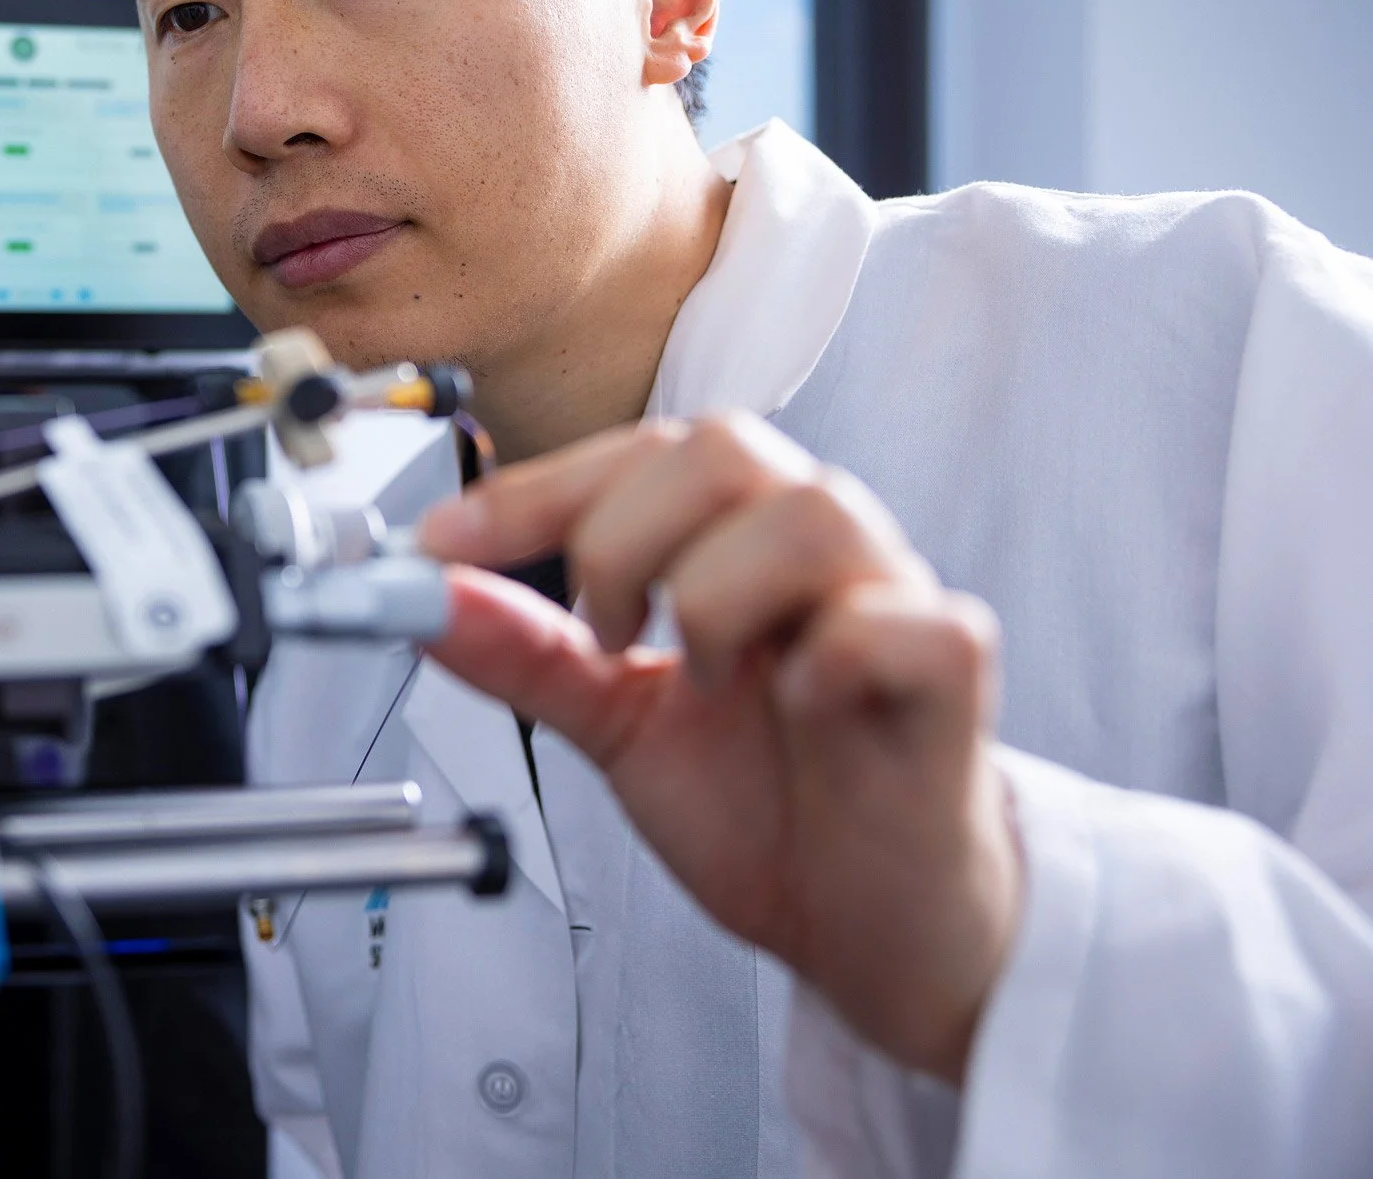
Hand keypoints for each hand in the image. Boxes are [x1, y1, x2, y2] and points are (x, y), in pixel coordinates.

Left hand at [415, 413, 1020, 1082]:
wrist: (864, 926)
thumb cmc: (766, 802)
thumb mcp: (613, 723)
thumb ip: (524, 654)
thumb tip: (419, 596)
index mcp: (736, 537)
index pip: (639, 454)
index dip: (534, 489)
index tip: (441, 545)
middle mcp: (818, 545)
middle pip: (725, 447)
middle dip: (624, 537)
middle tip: (604, 633)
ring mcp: (894, 596)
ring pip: (811, 513)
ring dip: (717, 597)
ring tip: (704, 682)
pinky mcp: (953, 668)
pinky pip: (894, 621)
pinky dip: (827, 658)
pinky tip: (799, 709)